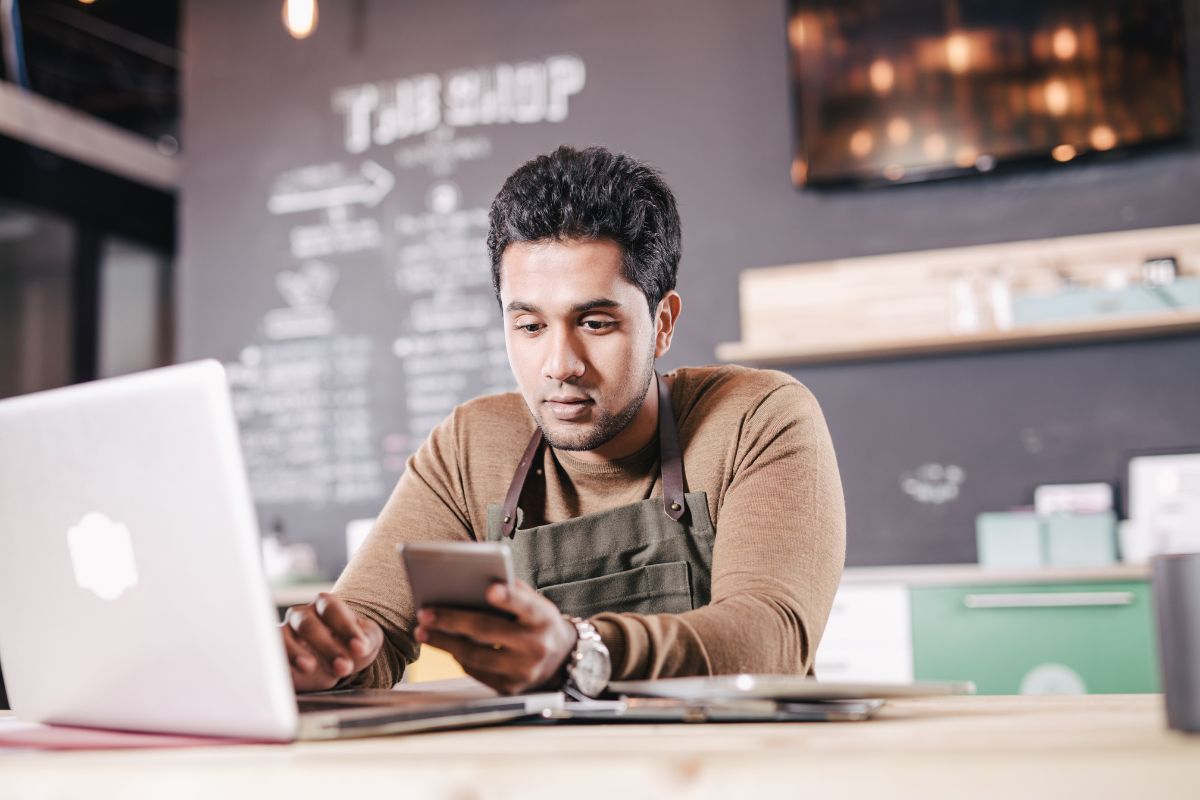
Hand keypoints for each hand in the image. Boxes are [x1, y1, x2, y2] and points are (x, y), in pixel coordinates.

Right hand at [281, 592, 383, 692]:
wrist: (334, 663)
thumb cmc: (350, 644)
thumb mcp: (366, 640)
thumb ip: (366, 639)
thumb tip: (360, 646)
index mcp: (325, 604)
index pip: (332, 609)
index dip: (345, 628)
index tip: (359, 647)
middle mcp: (301, 615)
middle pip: (308, 625)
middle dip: (327, 646)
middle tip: (343, 666)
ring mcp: (284, 633)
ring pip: (283, 637)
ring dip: (296, 653)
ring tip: (309, 667)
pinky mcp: (272, 653)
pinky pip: (269, 655)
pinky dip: (277, 663)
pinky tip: (289, 673)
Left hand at [414, 579, 576, 694]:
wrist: (559, 659)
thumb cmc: (537, 621)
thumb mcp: (535, 603)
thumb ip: (510, 591)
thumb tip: (469, 579)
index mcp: (543, 618)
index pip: (525, 605)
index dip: (508, 598)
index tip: (489, 589)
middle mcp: (536, 646)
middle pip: (488, 631)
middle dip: (453, 621)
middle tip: (426, 613)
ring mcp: (523, 671)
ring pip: (476, 656)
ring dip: (444, 643)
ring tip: (422, 630)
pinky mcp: (509, 688)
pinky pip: (476, 671)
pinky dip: (457, 656)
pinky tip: (441, 643)